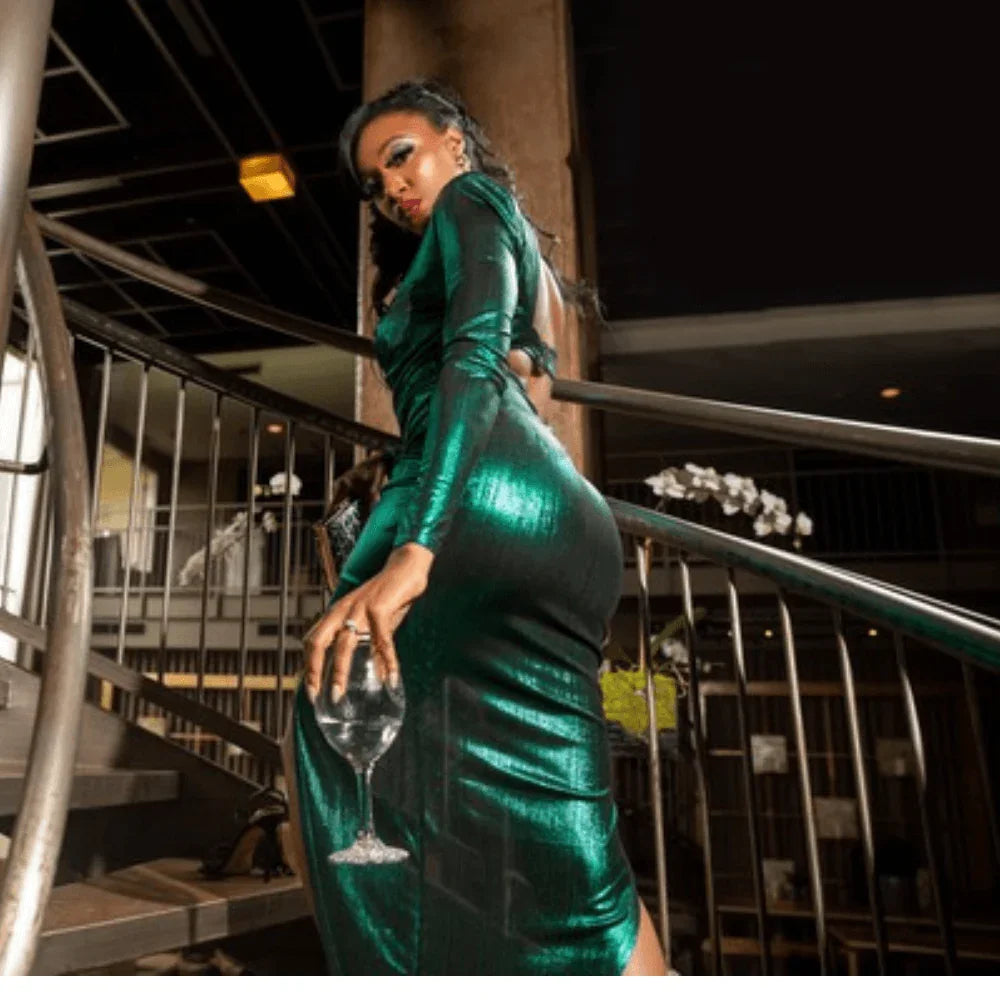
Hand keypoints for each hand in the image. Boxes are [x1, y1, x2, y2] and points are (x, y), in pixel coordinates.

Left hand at [302, 543, 433, 700]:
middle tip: (316, 695)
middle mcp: (342, 610)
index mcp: (337, 613)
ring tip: (339, 693)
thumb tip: (375, 675)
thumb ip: (369, 644)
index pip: (313, 640)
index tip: (311, 690)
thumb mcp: (374, 622)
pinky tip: (391, 677)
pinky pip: (381, 639)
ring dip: (339, 671)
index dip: (308, 665)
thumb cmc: (389, 596)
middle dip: (313, 670)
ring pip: (343, 643)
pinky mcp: (379, 606)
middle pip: (317, 641)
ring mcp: (359, 607)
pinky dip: (386, 660)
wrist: (406, 567)